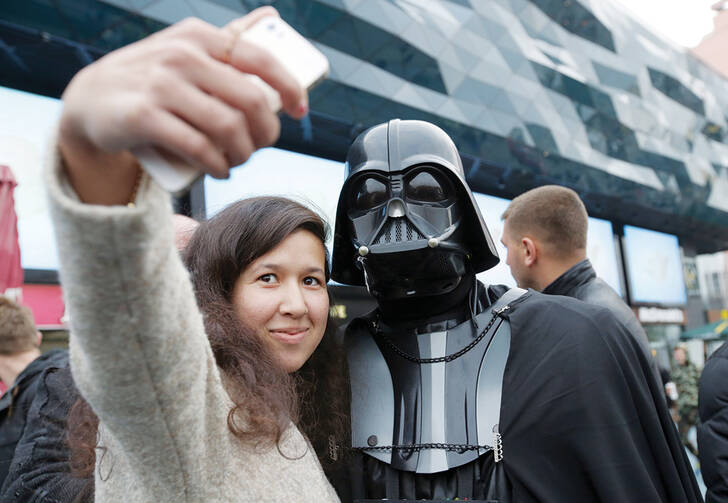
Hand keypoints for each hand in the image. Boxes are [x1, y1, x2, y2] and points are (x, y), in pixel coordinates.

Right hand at [58, 7, 306, 203]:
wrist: (90, 101)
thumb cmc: (152, 78)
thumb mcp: (186, 48)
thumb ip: (228, 37)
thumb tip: (272, 16)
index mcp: (200, 36)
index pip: (261, 59)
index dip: (290, 87)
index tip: (299, 110)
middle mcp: (182, 55)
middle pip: (250, 101)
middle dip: (267, 132)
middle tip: (261, 146)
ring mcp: (160, 85)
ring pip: (227, 127)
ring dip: (243, 154)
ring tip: (238, 161)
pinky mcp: (143, 117)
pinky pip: (198, 147)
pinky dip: (218, 166)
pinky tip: (220, 171)